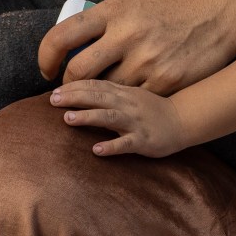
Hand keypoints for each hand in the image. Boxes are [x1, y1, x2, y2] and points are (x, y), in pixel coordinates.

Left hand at [37, 0, 235, 95]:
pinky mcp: (166, 82)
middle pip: (79, 70)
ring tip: (92, 101)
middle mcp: (127, 35)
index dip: (46, 57)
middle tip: (66, 91)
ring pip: (105, 91)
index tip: (46, 69)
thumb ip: (104, 15)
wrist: (220, 16)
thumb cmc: (173, 6)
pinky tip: (114, 117)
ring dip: (96, 99)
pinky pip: (133, 103)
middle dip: (67, 86)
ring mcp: (147, 61)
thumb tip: (73, 33)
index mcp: (114, 11)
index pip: (63, 36)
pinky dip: (123, 107)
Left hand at [49, 78, 194, 157]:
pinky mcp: (144, 140)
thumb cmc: (151, 109)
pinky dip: (111, 146)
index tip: (54, 90)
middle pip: (97, 97)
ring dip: (88, 117)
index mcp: (123, 92)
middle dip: (74, 97)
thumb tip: (79, 91)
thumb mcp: (130, 94)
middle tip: (52, 100)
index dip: (74, 86)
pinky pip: (126, 143)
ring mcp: (135, 122)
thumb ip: (108, 92)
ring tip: (67, 119)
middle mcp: (127, 104)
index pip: (95, 85)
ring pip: (109, 117)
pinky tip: (96, 150)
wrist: (183, 120)